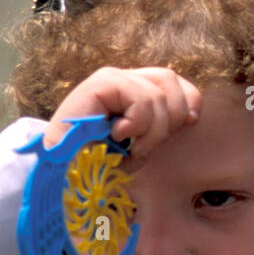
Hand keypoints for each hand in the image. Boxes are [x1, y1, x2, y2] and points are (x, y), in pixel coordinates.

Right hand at [44, 67, 201, 171]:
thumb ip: (162, 126)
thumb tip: (192, 115)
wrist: (61, 175)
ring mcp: (111, 80)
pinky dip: (137, 125)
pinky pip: (141, 100)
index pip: (174, 81)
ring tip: (129, 147)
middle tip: (147, 145)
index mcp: (133, 91)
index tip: (188, 124)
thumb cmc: (99, 165)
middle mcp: (122, 80)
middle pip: (170, 80)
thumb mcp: (140, 146)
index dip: (189, 100)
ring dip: (151, 131)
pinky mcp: (101, 83)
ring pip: (157, 94)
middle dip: (170, 119)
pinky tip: (117, 135)